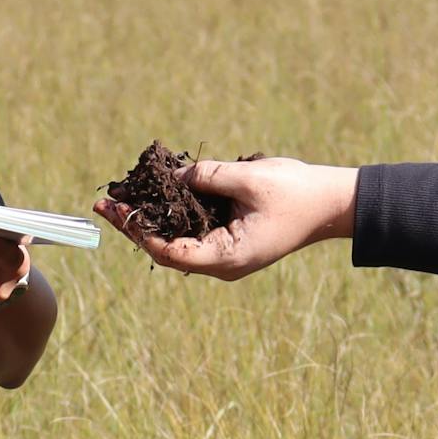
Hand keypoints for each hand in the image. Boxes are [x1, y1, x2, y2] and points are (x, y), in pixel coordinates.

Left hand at [94, 156, 357, 280]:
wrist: (331, 204)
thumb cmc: (297, 192)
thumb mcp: (249, 178)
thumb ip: (208, 176)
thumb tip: (171, 175)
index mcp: (228, 257)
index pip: (169, 251)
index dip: (138, 230)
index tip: (115, 209)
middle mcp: (222, 263)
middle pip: (167, 249)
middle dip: (135, 225)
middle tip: (106, 202)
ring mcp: (226, 254)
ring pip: (178, 241)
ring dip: (151, 219)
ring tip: (121, 197)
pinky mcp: (230, 240)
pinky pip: (194, 232)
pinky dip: (173, 215)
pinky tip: (154, 196)